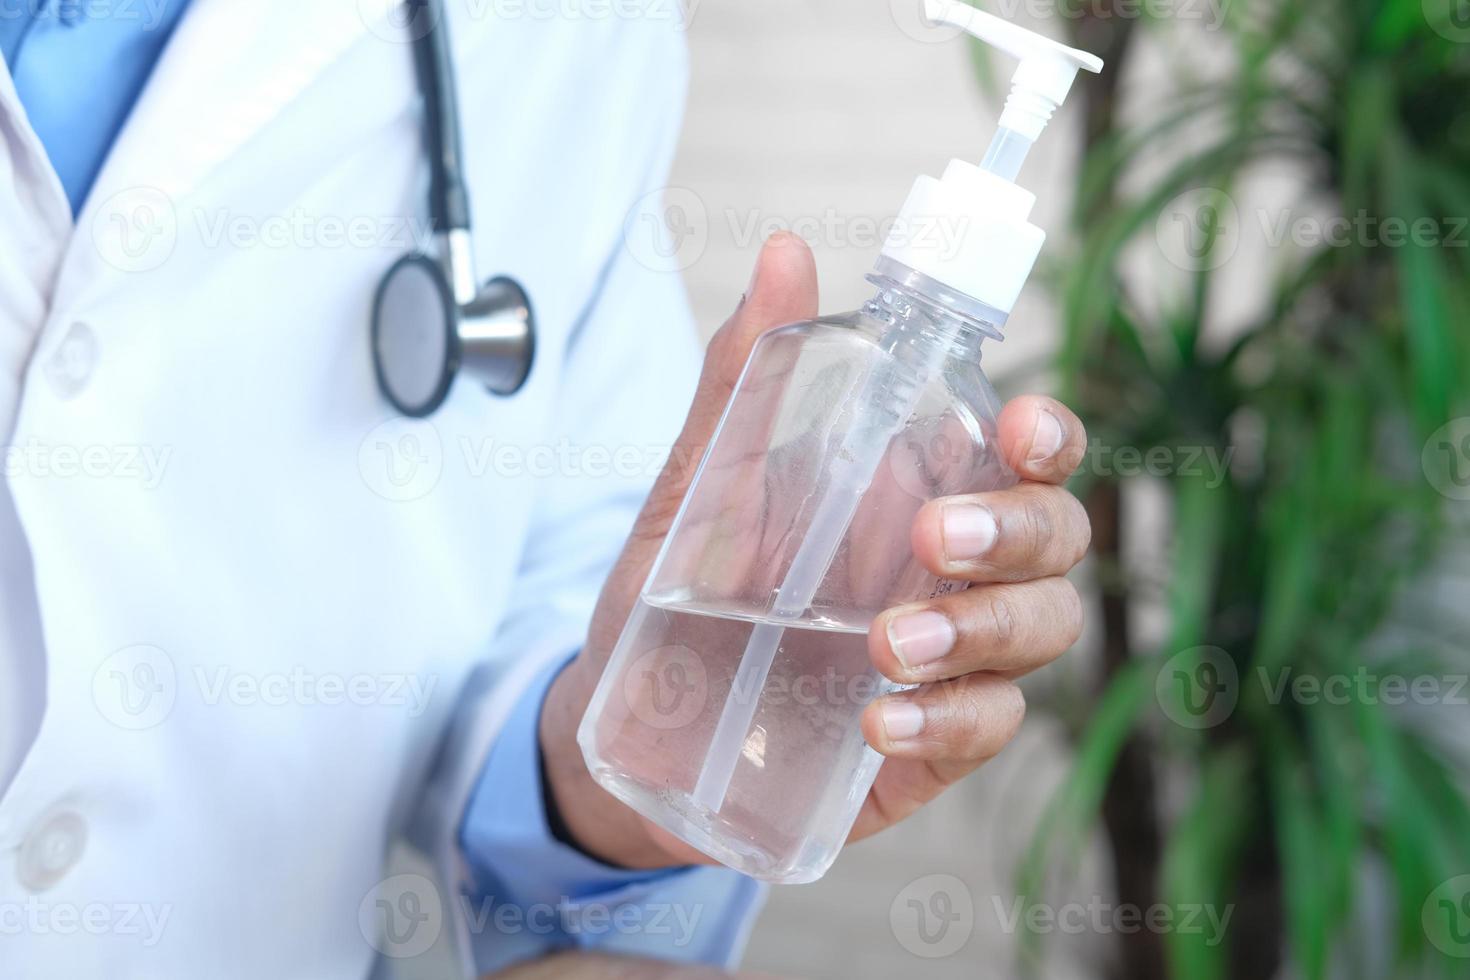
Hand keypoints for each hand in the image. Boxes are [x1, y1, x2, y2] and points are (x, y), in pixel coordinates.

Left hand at [539, 233, 1089, 867]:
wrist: (629, 734)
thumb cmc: (675, 601)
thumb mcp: (699, 487)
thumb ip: (747, 378)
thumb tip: (782, 249)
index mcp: (912, 491)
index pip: (1023, 451)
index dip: (1048, 436)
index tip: (1022, 430)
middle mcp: (949, 570)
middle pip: (1056, 535)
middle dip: (1016, 531)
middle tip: (931, 537)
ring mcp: (951, 659)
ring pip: (1044, 628)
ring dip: (982, 629)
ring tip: (889, 644)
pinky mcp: (933, 743)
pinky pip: (987, 727)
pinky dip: (948, 722)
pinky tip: (884, 720)